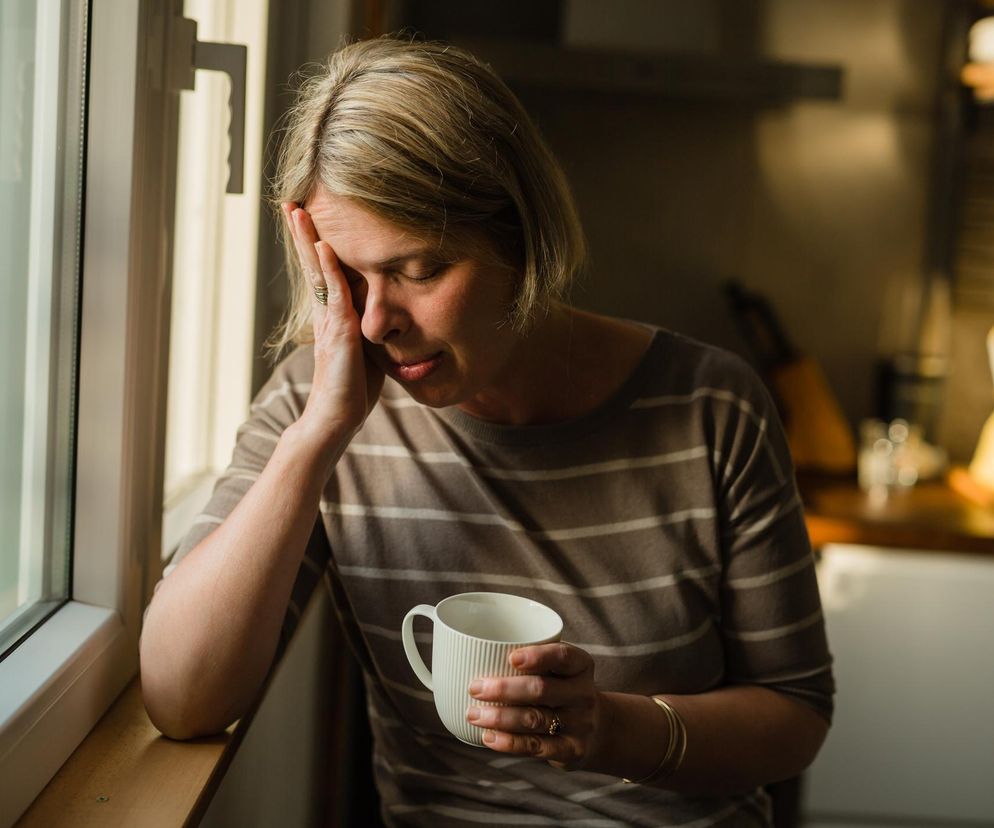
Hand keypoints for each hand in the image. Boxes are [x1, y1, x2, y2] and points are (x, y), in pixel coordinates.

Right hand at [282, 202, 383, 442]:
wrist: (337, 418)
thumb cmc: (353, 390)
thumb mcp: (365, 352)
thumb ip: (368, 329)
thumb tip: (382, 316)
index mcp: (332, 317)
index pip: (323, 273)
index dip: (316, 246)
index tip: (308, 219)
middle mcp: (326, 314)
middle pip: (312, 265)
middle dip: (302, 234)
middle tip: (290, 203)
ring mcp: (330, 321)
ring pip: (317, 273)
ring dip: (308, 241)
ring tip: (297, 212)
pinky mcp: (339, 333)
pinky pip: (335, 294)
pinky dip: (329, 269)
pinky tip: (326, 246)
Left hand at [466, 642, 604, 770]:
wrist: (599, 730)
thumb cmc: (562, 690)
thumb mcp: (560, 670)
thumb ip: (531, 660)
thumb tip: (470, 653)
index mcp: (581, 665)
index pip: (563, 656)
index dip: (538, 656)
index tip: (511, 657)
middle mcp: (583, 693)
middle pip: (542, 689)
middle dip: (504, 689)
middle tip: (474, 687)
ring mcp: (580, 724)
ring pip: (534, 719)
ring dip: (499, 717)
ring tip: (473, 714)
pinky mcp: (572, 750)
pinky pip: (537, 746)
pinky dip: (509, 742)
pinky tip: (488, 737)